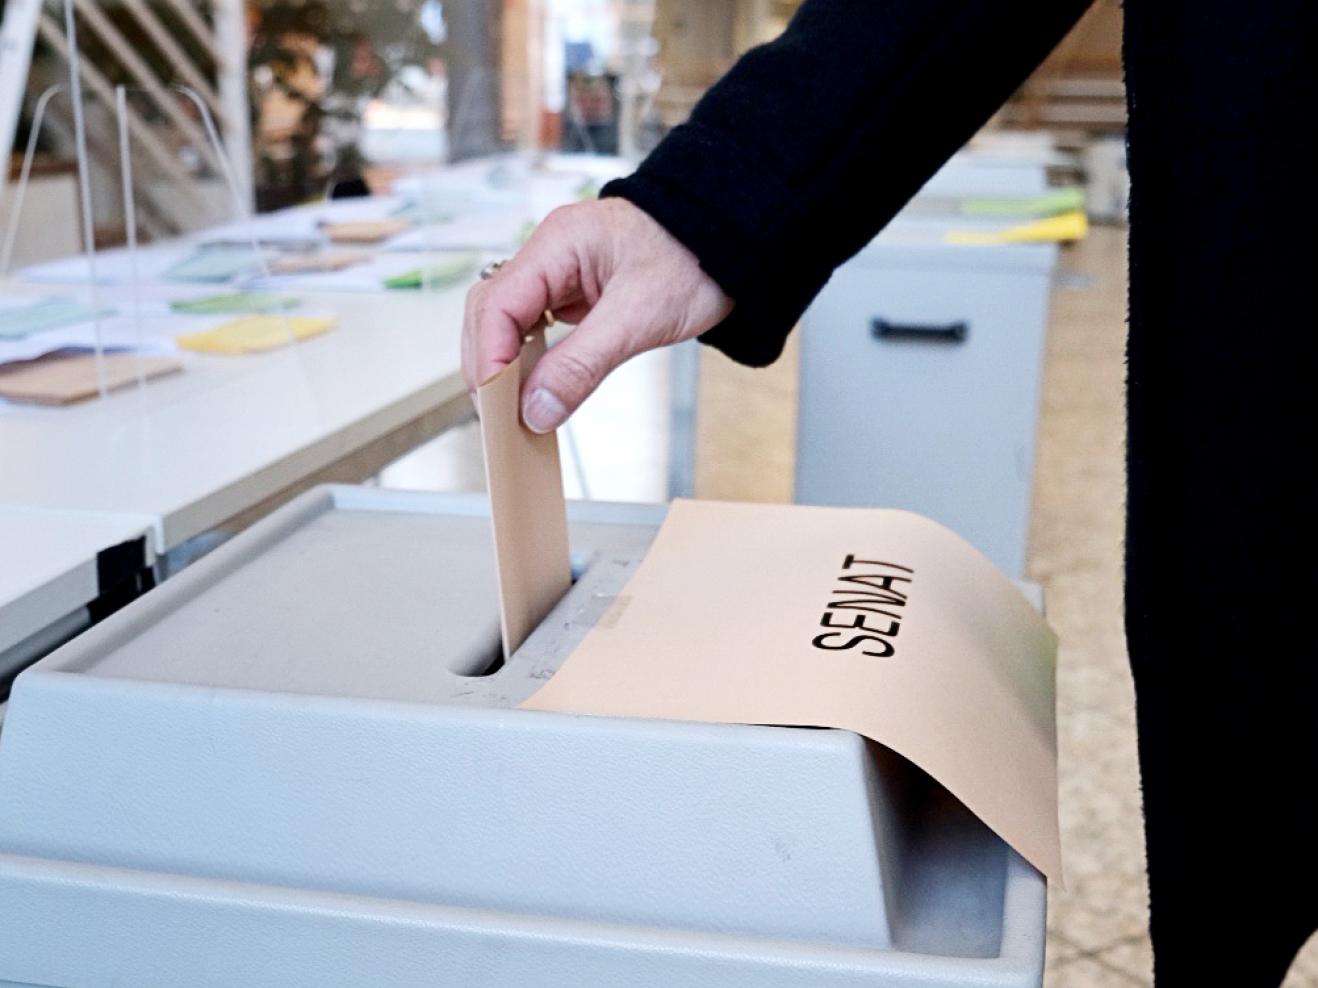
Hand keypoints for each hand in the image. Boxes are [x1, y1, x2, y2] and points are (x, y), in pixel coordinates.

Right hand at [461, 197, 733, 432]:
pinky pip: (536, 328)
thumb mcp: (638, 318)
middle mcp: (548, 254)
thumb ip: (581, 364)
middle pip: (490, 313)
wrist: (733, 242)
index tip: (495, 402)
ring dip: (507, 366)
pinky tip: (537, 388)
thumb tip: (536, 410)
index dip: (488, 356)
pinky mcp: (575, 294)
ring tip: (515, 409)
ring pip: (508, 323)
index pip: (496, 303)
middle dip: (489, 365)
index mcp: (557, 243)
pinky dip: (530, 361)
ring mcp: (559, 273)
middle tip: (500, 417)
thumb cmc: (693, 261)